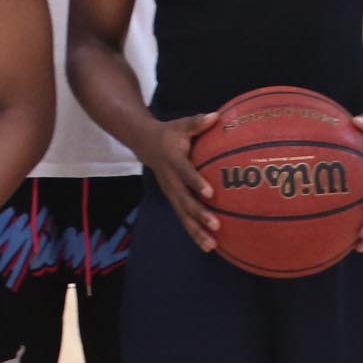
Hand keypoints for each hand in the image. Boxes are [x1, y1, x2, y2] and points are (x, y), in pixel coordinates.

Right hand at [148, 111, 221, 252]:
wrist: (144, 144)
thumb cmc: (169, 134)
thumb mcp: (181, 125)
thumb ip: (197, 123)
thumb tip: (217, 116)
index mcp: (173, 160)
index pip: (185, 172)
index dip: (196, 182)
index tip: (211, 192)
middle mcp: (170, 180)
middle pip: (184, 200)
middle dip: (199, 214)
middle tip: (216, 225)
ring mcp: (170, 192)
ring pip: (183, 215)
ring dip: (196, 230)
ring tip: (211, 245)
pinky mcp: (173, 200)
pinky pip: (183, 218)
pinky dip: (194, 233)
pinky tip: (209, 246)